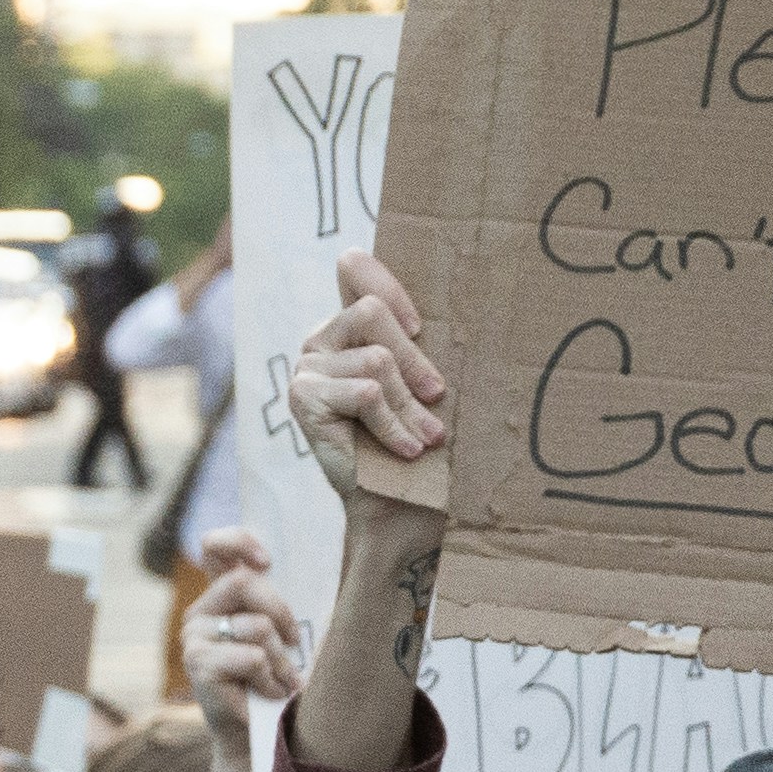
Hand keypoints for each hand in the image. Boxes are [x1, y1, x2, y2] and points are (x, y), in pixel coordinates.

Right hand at [179, 525, 307, 724]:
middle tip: (294, 644)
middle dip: (281, 612)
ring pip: (257, 627)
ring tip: (283, 681)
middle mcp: (201, 612)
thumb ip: (280, 605)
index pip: (213, 547)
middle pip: (244, 581)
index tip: (268, 562)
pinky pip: (252, 657)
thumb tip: (316, 569)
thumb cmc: (277, 679)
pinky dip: (271, 679)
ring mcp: (194, 636)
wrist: (256, 734)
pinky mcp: (198, 663)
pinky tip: (268, 693)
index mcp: (220, 599)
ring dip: (282, 660)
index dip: (238, 541)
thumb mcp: (282, 634)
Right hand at [286, 246, 444, 499]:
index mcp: (349, 327)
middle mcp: (320, 340)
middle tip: (437, 397)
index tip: (421, 327)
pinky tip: (406, 449)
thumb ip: (420, 340)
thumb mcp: (425, 380)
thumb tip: (470, 284)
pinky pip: (365, 393)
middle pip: (372, 312)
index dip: (388, 282)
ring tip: (427, 436)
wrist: (396, 504)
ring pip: (375, 359)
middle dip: (414, 359)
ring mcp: (306, 369)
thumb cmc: (418, 438)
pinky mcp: (303, 399)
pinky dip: (394, 425)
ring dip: (408, 404)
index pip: (353, 267)